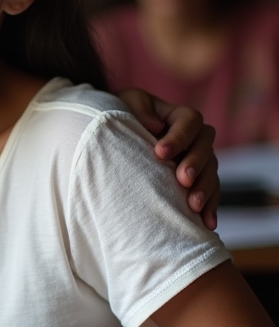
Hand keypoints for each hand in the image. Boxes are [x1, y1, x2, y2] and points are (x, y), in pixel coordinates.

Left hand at [116, 89, 219, 229]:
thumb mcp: (126, 103)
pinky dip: (209, 208)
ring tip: (193, 206)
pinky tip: (206, 223)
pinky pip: (210, 193)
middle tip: (182, 179)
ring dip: (204, 189)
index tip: (159, 152)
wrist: (117, 134)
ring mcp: (197, 160)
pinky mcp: (195, 181)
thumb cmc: (122, 112)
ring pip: (210, 173)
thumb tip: (153, 126)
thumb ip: (138, 109)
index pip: (190, 122)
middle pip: (206, 148)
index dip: (179, 136)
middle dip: (195, 164)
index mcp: (179, 117)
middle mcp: (194, 138)